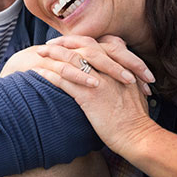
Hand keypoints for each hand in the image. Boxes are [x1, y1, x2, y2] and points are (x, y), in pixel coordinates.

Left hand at [32, 40, 159, 151]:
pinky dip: (50, 75)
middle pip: (82, 47)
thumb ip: (128, 79)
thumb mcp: (137, 91)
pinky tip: (38, 73)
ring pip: (71, 61)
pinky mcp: (89, 96)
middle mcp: (108, 70)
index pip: (96, 45)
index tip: (65, 42)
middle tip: (47, 44)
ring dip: (52, 55)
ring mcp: (99, 81)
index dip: (79, 41)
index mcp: (119, 66)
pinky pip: (64, 81)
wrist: (137, 135)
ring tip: (39, 54)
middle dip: (62, 43)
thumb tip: (124, 76)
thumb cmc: (137, 118)